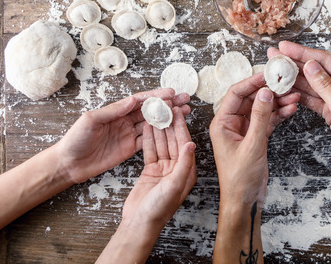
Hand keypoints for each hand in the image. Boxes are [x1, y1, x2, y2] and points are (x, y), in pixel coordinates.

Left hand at [55, 88, 189, 183]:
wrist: (68, 164)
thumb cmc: (75, 139)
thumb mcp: (91, 120)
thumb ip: (113, 110)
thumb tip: (133, 100)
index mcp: (116, 111)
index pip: (140, 101)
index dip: (156, 96)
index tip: (171, 92)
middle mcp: (124, 120)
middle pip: (150, 110)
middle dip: (168, 104)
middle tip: (185, 99)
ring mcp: (128, 134)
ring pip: (153, 124)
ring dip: (168, 118)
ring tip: (184, 112)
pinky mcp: (129, 149)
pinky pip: (149, 140)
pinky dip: (161, 135)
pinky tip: (172, 130)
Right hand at [121, 106, 196, 229]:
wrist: (139, 223)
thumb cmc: (159, 209)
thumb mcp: (174, 185)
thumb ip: (183, 163)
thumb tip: (191, 144)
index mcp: (187, 171)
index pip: (185, 143)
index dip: (181, 127)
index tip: (178, 112)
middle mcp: (177, 168)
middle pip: (174, 141)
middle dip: (170, 124)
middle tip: (165, 108)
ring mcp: (164, 169)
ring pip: (162, 144)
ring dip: (159, 129)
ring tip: (155, 113)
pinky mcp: (151, 170)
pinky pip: (151, 151)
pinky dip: (148, 139)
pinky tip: (147, 127)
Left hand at [210, 73, 299, 204]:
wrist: (244, 200)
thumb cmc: (239, 179)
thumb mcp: (252, 145)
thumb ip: (260, 118)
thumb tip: (265, 93)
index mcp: (221, 123)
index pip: (236, 94)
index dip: (252, 82)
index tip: (268, 74)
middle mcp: (231, 124)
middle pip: (250, 99)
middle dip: (268, 91)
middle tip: (285, 83)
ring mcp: (244, 130)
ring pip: (261, 109)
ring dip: (277, 102)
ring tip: (293, 96)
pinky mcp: (255, 137)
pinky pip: (267, 120)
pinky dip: (278, 114)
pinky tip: (290, 109)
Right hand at [268, 41, 330, 177]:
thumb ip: (325, 87)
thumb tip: (310, 66)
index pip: (325, 60)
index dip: (302, 53)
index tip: (285, 47)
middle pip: (317, 69)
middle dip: (295, 62)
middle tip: (275, 56)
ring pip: (312, 83)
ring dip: (294, 78)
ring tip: (276, 71)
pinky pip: (313, 98)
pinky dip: (300, 94)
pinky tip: (286, 89)